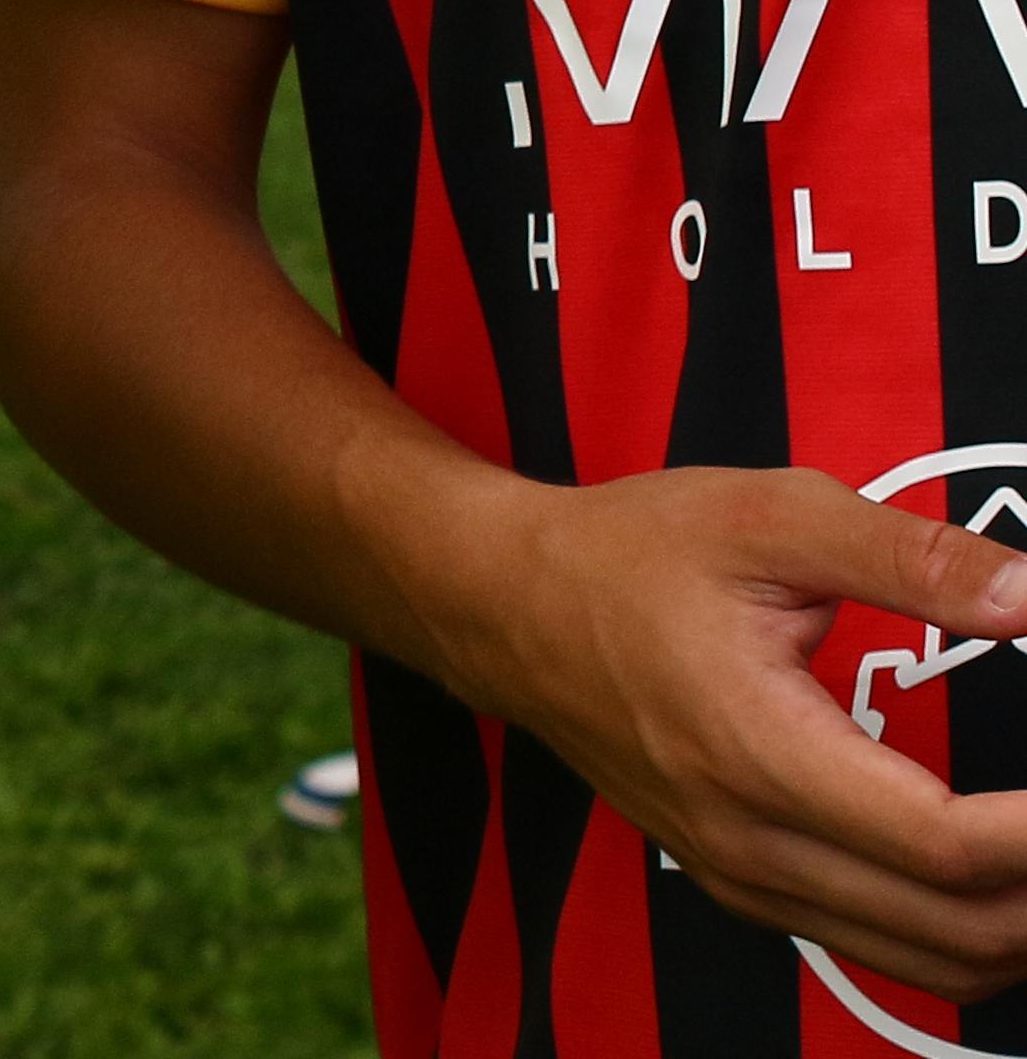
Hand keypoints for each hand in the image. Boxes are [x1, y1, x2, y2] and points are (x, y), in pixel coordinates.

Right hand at [407, 458, 1026, 997]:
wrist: (503, 606)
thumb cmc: (626, 556)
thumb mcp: (768, 516)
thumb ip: (909, 555)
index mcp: (759, 750)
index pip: (946, 843)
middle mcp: (751, 841)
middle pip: (958, 926)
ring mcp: (744, 877)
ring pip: (931, 960)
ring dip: (1020, 926)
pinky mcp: (742, 885)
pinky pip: (884, 948)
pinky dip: (967, 935)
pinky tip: (1001, 882)